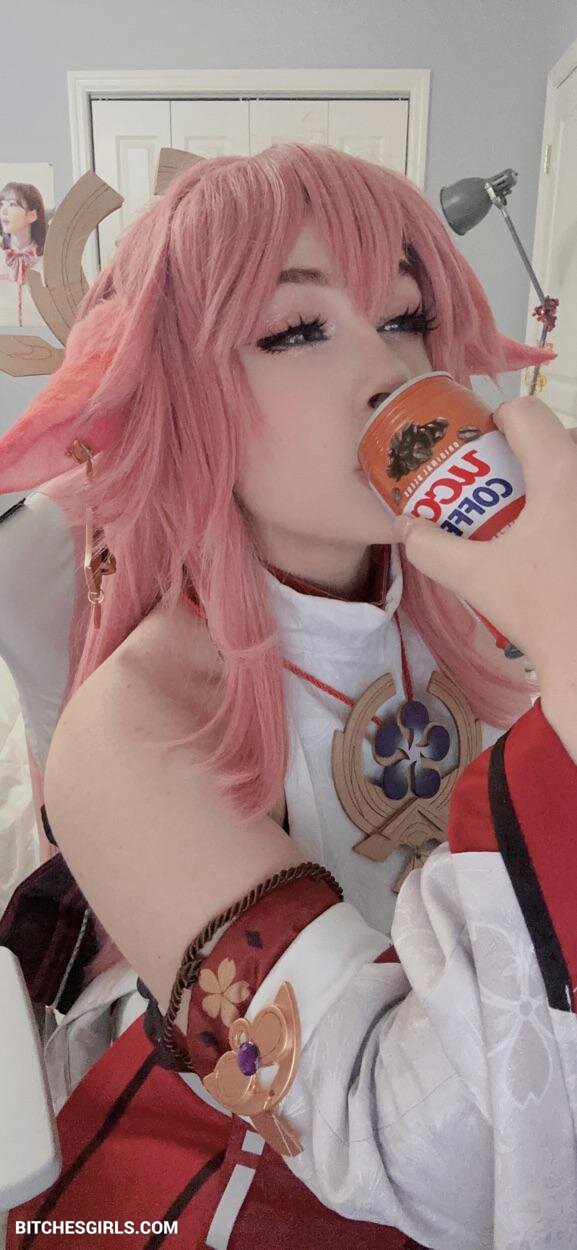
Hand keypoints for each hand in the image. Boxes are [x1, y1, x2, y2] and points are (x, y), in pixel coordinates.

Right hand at [393, 396, 576, 690]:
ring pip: (574, 466)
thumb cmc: (545, 612)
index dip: (494, 422)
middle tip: (498, 491)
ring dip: (552, 481)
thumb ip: (431, 548)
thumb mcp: (476, 579)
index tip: (478, 451)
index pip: (524, 411)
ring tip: (530, 519)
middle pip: (556, 436)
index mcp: (559, 470)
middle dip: (524, 456)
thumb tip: (406, 527)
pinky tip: (558, 544)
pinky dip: (567, 506)